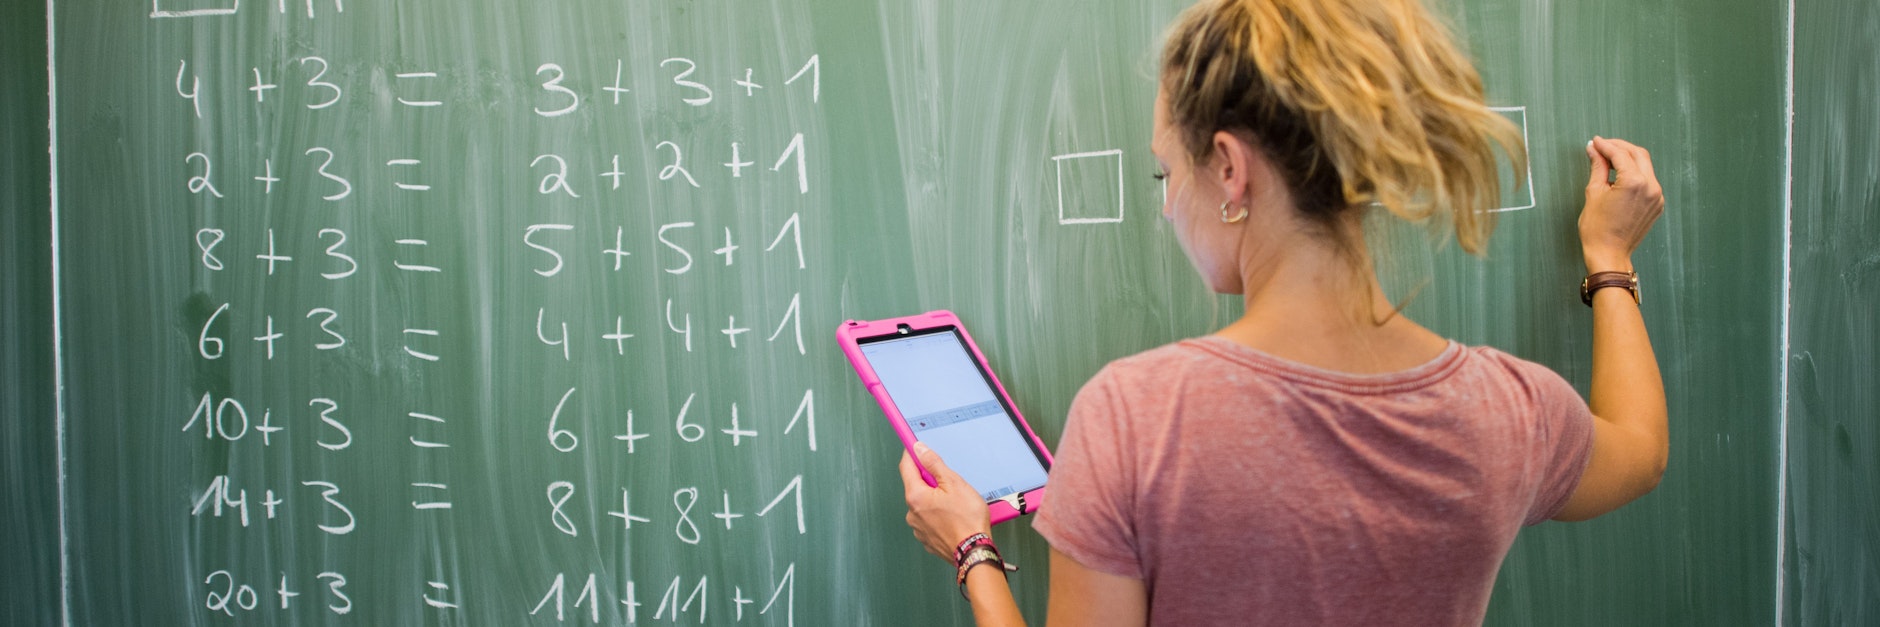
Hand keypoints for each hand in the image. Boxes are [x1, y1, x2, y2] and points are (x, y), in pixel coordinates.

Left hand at [899, 443, 991, 562]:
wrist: (974, 552)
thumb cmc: (968, 520)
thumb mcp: (954, 483)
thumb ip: (934, 464)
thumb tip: (920, 450)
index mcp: (916, 496)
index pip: (906, 467)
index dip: (911, 454)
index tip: (915, 447)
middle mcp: (912, 513)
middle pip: (917, 486)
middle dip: (931, 481)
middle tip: (950, 483)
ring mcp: (918, 528)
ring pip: (924, 504)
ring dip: (935, 500)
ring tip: (956, 505)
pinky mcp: (927, 539)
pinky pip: (929, 520)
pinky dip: (939, 515)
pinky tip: (954, 517)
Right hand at [1579, 136, 1664, 272]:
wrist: (1609, 254)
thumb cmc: (1597, 229)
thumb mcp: (1594, 193)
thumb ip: (1598, 167)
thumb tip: (1594, 150)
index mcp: (1634, 182)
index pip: (1620, 154)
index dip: (1605, 145)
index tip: (1595, 142)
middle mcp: (1651, 187)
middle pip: (1638, 154)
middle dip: (1619, 147)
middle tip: (1602, 146)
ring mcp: (1657, 196)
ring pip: (1645, 166)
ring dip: (1628, 159)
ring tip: (1609, 159)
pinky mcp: (1657, 204)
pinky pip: (1648, 181)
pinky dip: (1635, 173)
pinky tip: (1620, 175)